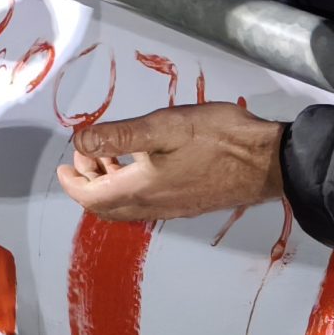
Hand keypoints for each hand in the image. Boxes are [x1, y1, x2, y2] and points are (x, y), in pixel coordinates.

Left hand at [56, 99, 288, 221]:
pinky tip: (143, 163)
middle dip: (88, 183)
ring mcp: (173, 207)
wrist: (269, 162)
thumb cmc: (219, 139)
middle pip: (107, 206)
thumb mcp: (164, 127)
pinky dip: (131, 186)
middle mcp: (154, 205)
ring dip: (110, 184)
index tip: (64, 167)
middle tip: (83, 158)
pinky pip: (147, 203)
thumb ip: (119, 136)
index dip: (73, 183)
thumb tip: (80, 140)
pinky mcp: (189, 203)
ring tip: (109, 155)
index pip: (92, 197)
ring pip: (127, 205)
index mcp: (142, 188)